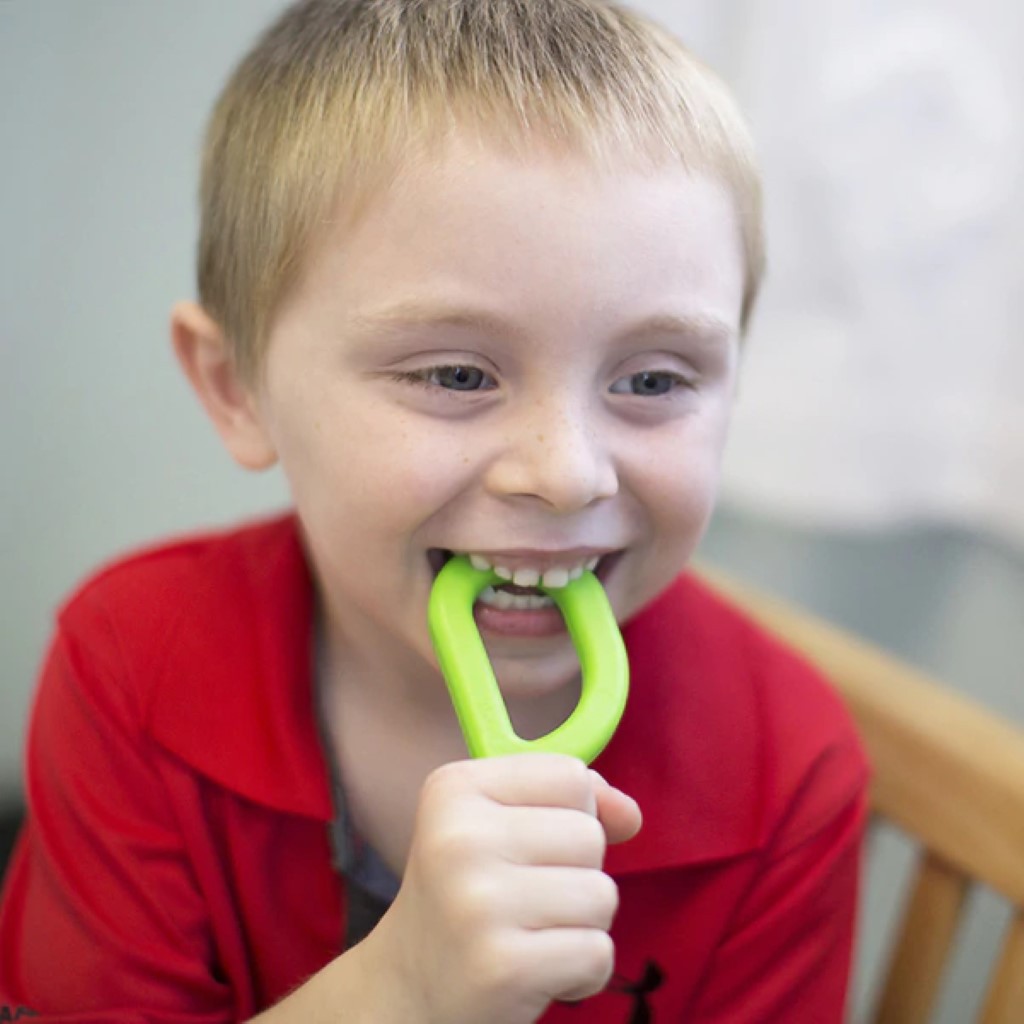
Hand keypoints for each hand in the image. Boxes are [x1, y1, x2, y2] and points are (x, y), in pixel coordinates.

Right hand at [360, 753, 641, 1023]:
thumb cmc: (467, 898)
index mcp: (456, 789)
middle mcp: (460, 838)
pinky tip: (539, 973)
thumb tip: (629, 814)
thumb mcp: (500, 827)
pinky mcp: (502, 966)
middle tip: (524, 901)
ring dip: (582, 925)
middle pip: (590, 835)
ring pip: (601, 894)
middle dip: (577, 873)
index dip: (572, 813)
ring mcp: (478, 902)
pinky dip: (584, 971)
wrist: (407, 989)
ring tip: (531, 935)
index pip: (571, 775)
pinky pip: (597, 951)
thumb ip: (571, 803)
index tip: (531, 844)